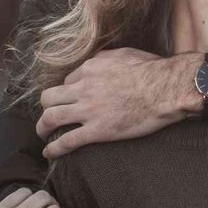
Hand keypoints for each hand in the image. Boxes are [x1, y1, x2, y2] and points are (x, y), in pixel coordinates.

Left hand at [36, 49, 197, 156]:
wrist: (166, 90)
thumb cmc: (153, 70)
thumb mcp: (126, 54)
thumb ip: (108, 58)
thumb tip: (101, 62)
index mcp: (91, 68)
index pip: (69, 80)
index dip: (68, 91)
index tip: (71, 100)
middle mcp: (84, 88)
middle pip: (49, 97)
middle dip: (45, 107)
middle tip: (48, 115)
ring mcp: (89, 110)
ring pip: (51, 118)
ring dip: (42, 128)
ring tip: (43, 135)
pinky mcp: (98, 130)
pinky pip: (67, 141)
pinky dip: (54, 148)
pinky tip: (49, 153)